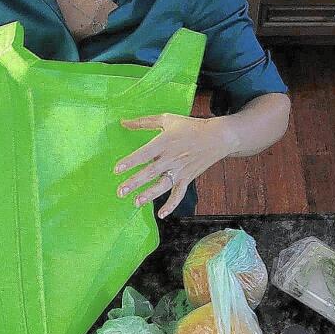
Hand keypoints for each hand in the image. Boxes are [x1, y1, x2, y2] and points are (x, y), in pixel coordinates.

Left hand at [115, 113, 235, 217]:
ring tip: (136, 202)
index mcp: (164, 142)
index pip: (144, 153)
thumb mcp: (167, 119)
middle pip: (151, 172)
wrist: (218, 137)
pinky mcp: (187, 178)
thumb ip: (144, 122)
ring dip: (149, 194)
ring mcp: (180, 170)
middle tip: (120, 191)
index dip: (131, 161)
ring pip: (163, 185)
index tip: (117, 169)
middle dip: (135, 182)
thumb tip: (123, 122)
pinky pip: (179, 194)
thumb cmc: (190, 126)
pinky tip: (162, 214)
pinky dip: (172, 205)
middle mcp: (171, 158)